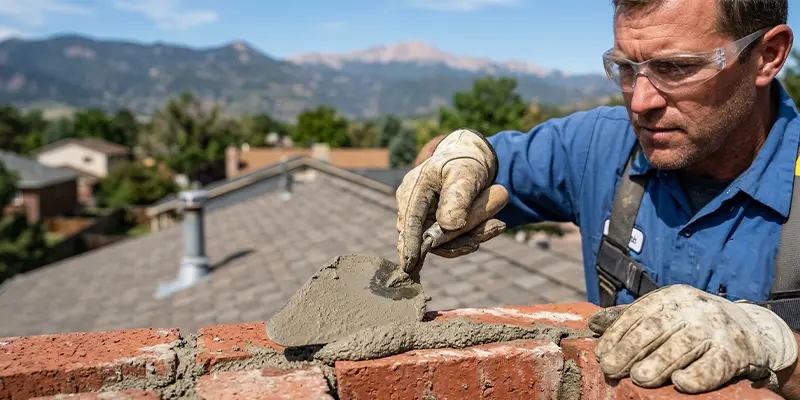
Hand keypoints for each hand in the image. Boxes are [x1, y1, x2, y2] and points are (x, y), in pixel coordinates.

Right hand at [396, 128, 504, 271]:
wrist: (473, 161)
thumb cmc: (465, 163)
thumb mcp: (465, 174)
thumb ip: (457, 198)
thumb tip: (448, 227)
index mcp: (414, 189)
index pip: (409, 220)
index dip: (408, 244)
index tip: (409, 265)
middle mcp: (413, 205)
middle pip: (429, 236)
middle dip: (461, 237)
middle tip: (497, 226)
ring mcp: (425, 218)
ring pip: (444, 241)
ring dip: (472, 236)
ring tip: (498, 225)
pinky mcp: (438, 227)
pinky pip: (454, 239)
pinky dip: (475, 234)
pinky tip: (494, 225)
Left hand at [587, 284, 797, 393]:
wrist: (753, 330)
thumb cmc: (696, 323)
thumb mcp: (666, 312)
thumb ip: (631, 319)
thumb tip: (593, 323)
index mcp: (673, 296)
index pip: (639, 313)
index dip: (617, 334)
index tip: (601, 354)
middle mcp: (695, 307)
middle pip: (657, 328)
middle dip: (631, 349)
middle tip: (611, 368)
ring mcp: (717, 328)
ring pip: (683, 346)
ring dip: (659, 363)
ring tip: (639, 378)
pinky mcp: (736, 351)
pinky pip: (714, 365)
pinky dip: (698, 375)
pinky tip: (681, 383)